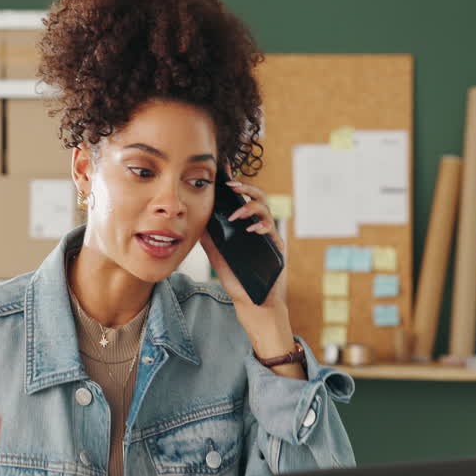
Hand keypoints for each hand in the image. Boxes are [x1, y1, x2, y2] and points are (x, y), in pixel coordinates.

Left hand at [198, 179, 287, 310]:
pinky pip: (272, 231)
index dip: (237, 184)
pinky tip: (251, 229)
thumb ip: (211, 242)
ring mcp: (270, 237)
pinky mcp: (277, 248)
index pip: (243, 199)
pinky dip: (261, 226)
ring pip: (266, 210)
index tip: (226, 170)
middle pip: (259, 197)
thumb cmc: (238, 282)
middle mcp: (260, 228)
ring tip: (236, 214)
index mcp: (247, 227)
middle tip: (231, 185)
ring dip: (250, 207)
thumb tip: (198, 224)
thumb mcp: (219, 259)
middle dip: (246, 187)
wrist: (254, 304)